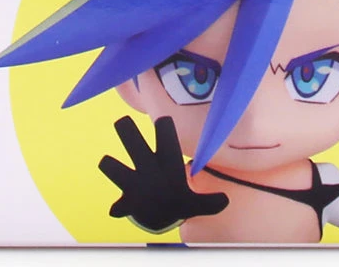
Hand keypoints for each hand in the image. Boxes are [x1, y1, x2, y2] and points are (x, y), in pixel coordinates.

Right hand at [98, 116, 227, 233]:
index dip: (163, 126)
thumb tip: (225, 201)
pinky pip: (117, 204)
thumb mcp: (194, 202)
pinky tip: (119, 210)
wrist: (162, 216)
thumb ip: (209, 202)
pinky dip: (118, 208)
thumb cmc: (178, 198)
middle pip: (132, 139)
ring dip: (112, 166)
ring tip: (113, 166)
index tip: (163, 122)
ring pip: (114, 166)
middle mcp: (146, 165)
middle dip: (127, 129)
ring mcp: (133, 181)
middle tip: (123, 123)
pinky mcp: (127, 201)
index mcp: (165, 161)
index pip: (164, 135)